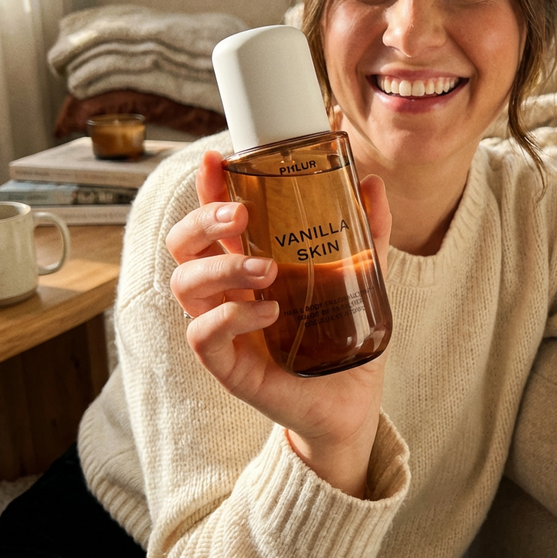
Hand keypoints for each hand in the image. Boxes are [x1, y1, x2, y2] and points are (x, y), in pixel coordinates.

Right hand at [167, 150, 392, 496]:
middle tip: (240, 216)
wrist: (351, 398)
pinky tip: (269, 313)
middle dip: (202, 219)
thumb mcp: (362, 275)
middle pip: (184, 243)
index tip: (216, 158)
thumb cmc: (345, 334)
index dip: (208, 186)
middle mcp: (228, 289)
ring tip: (268, 271)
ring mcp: (222, 325)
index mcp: (251, 260)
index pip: (216, 217)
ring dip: (223, 267)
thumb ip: (366, 232)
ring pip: (186, 283)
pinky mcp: (226, 363)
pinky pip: (203, 334)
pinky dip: (232, 317)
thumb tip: (372, 182)